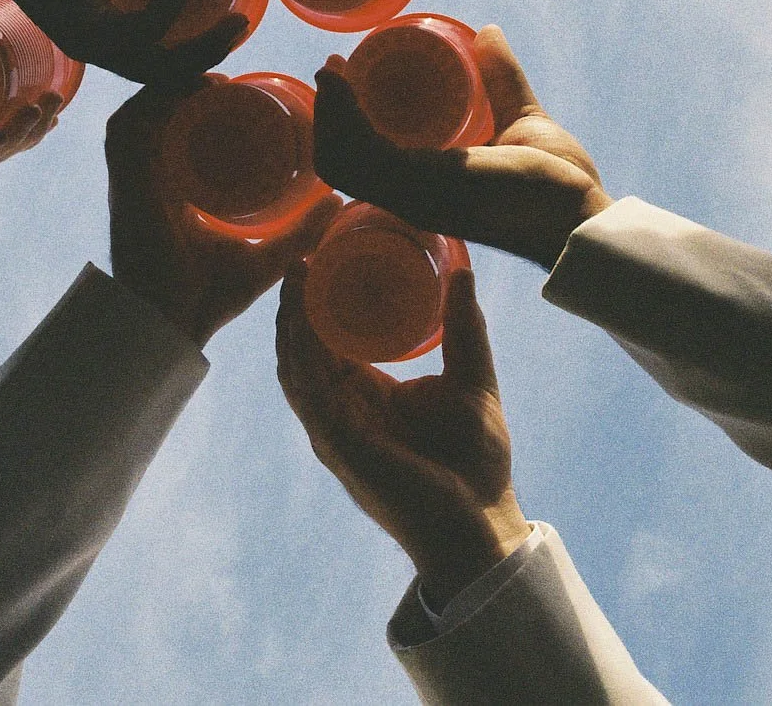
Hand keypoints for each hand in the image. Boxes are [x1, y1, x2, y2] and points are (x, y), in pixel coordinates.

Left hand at [0, 0, 245, 84]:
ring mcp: (87, 38)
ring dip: (201, 49)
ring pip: (156, 65)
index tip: (232, 34)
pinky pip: (141, 31)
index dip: (194, 55)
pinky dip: (171, 7)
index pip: (153, 56)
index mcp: (101, 20)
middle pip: (161, 70)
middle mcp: (93, 40)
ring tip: (235, 21)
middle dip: (207, 56)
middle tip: (241, 27)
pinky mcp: (83, 26)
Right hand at [107, 81, 341, 346]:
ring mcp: (132, 179)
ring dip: (172, 88)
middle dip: (187, 84)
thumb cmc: (210, 298)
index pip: (178, 133)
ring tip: (214, 78)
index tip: (236, 90)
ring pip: (142, 112)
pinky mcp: (124, 183)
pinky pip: (127, 128)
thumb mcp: (267, 257)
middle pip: (160, 113)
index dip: (198, 103)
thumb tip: (338, 203)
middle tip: (229, 78)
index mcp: (174, 191)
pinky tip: (186, 90)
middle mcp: (149, 178)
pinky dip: (151, 103)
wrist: (173, 324)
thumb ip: (300, 232)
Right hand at [278, 264, 529, 603]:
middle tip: (303, 251)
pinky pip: (308, 392)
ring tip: (296, 273)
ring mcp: (333, 428)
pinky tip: (300, 321)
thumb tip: (464, 271)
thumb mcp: (472, 379)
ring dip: (291, 318)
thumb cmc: (474, 462)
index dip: (319, 297)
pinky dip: (300, 354)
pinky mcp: (337, 443)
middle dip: (296, 300)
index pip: (327, 337)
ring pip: (295, 364)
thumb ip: (465, 329)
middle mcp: (339, 409)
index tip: (323, 250)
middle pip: (302, 346)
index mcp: (364, 393)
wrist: (481, 522)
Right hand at [312, 25, 611, 266]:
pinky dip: (344, 120)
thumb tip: (488, 32)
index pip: (360, 165)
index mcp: (427, 188)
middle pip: (340, 163)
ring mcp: (415, 196)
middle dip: (327, 116)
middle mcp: (412, 197)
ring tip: (331, 72)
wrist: (583, 218)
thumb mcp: (521, 119)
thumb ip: (503, 81)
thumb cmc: (558, 184)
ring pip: (342, 159)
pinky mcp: (425, 187)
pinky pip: (365, 156)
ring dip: (330, 113)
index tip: (339, 78)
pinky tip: (341, 88)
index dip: (339, 125)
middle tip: (331, 69)